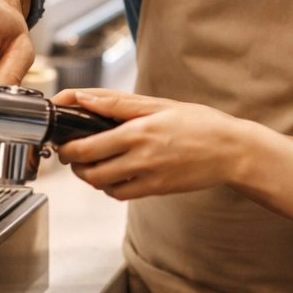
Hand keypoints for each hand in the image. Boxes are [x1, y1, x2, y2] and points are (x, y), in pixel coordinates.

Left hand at [53, 89, 257, 199]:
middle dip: (72, 161)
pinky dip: (109, 186)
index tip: (61, 137)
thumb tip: (83, 98)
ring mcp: (147, 177)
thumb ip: (117, 104)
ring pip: (101, 184)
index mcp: (138, 131)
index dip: (66, 144)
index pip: (86, 145)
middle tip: (70, 151)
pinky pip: (120, 194)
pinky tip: (114, 172)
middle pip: (88, 168)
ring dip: (89, 174)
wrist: (230, 151)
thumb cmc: (198, 122)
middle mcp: (140, 157)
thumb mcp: (158, 104)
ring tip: (92, 161)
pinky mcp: (155, 190)